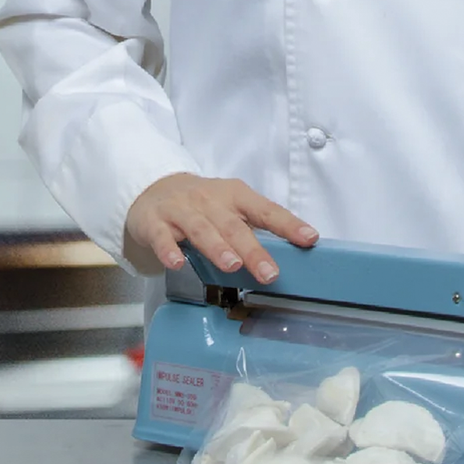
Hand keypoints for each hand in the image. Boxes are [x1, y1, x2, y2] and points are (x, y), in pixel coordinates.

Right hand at [124, 173, 317, 283]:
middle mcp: (209, 200)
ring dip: (218, 247)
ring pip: (201, 229)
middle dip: (253, 250)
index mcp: (234, 196)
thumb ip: (255, 227)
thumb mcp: (231, 207)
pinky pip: (162, 236)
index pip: (265, 209)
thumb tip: (292, 253)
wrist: (154, 189)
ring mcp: (181, 210)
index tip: (309, 239)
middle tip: (270, 273)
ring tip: (232, 266)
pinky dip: (169, 249)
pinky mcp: (155, 222)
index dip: (288, 224)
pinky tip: (177, 264)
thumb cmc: (202, 204)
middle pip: (234, 226)